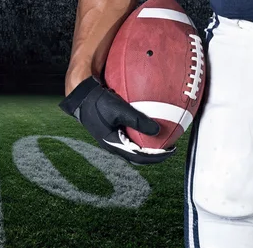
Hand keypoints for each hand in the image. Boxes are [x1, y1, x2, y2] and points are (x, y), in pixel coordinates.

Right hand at [59, 75, 175, 164]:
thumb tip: (158, 130)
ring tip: (162, 134)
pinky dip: (141, 128)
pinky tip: (149, 117)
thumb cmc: (97, 102)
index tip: (170, 151)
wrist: (81, 94)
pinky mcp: (113, 125)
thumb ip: (137, 120)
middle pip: (138, 153)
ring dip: (148, 141)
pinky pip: (130, 130)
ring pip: (134, 143)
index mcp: (114, 144)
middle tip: (169, 145)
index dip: (156, 157)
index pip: (139, 157)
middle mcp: (114, 142)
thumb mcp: (118, 109)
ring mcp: (113, 134)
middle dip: (154, 151)